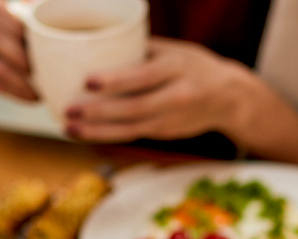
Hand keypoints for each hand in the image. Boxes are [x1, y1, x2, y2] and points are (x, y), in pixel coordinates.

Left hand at [65, 38, 246, 142]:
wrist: (228, 97)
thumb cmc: (192, 65)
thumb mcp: (173, 51)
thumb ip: (139, 50)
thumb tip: (94, 44)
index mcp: (177, 68)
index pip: (145, 76)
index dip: (116, 80)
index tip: (88, 80)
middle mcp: (177, 96)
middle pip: (135, 108)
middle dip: (99, 112)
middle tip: (69, 108)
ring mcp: (171, 119)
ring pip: (131, 129)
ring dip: (97, 131)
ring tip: (69, 127)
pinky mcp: (164, 133)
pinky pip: (131, 135)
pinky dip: (105, 135)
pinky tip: (83, 132)